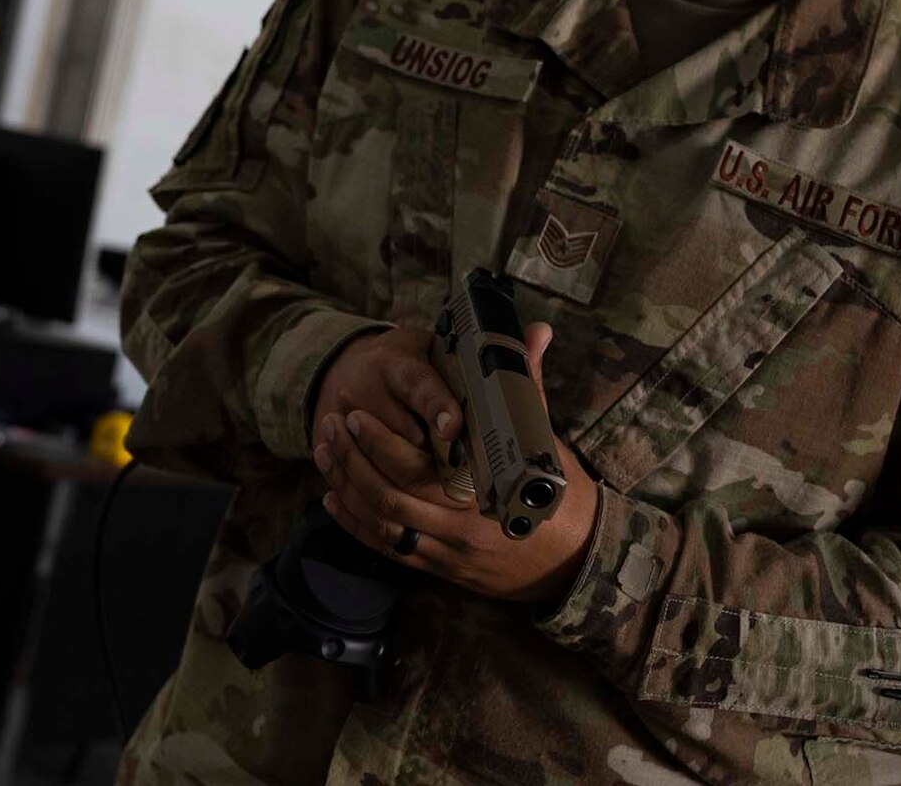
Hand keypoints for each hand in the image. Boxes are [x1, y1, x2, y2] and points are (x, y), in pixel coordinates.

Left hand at [312, 323, 597, 603]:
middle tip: (332, 423)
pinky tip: (333, 496)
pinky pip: (388, 548)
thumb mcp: (544, 438)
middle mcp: (460, 528)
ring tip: (324, 450)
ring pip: (382, 523)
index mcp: (483, 492)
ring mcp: (447, 552)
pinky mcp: (440, 568)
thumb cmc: (559, 494)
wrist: (576, 559)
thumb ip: (528, 384)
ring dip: (347, 486)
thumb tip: (536, 332)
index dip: (380, 443)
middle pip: (389, 496)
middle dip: (354, 459)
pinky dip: (355, 523)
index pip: (417, 470)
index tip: (358, 413)